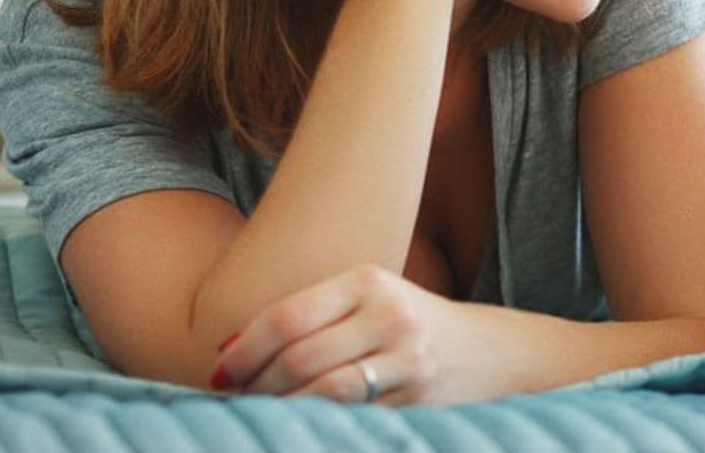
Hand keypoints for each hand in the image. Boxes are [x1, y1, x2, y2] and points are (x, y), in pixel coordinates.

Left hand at [211, 264, 475, 404]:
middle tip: (236, 399)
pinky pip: (352, 416)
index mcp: (368, 280)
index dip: (243, 351)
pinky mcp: (417, 397)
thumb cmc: (403, 325)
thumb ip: (304, 318)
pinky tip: (303, 421)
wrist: (485, 351)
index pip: (286, 318)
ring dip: (282, 408)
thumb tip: (225, 349)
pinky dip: (317, 422)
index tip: (219, 373)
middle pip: (299, 358)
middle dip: (256, 386)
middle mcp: (390, 314)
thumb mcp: (363, 302)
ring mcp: (408, 358)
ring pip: (323, 392)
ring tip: (264, 412)